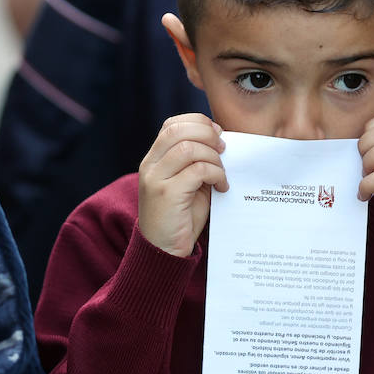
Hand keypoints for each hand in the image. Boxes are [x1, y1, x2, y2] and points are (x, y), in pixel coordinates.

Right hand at [138, 114, 228, 255]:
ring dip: (213, 157)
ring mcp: (155, 179)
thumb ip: (195, 162)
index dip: (197, 123)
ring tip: (221, 173)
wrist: (164, 250)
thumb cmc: (180, 217)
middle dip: (207, 134)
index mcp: (153, 160)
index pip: (171, 125)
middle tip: (223, 149)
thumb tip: (221, 142)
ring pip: (188, 148)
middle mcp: (150, 166)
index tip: (217, 135)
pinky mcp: (167, 194)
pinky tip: (221, 187)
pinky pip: (197, 171)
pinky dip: (215, 174)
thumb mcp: (186, 183)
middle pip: (178, 130)